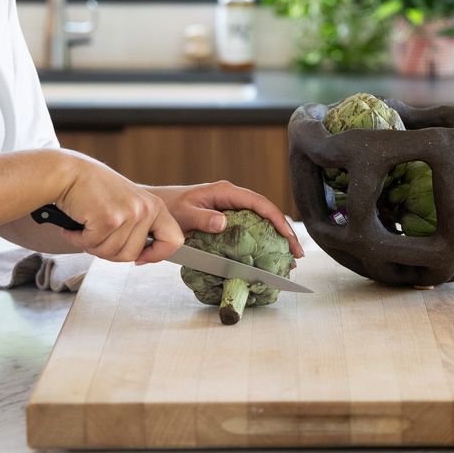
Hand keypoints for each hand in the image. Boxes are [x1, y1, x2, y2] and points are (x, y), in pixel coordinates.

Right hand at [54, 151, 183, 264]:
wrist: (70, 173)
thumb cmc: (94, 190)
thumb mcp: (128, 205)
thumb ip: (140, 228)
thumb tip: (144, 257)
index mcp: (155, 206)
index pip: (174, 240)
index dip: (158, 255)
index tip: (141, 258)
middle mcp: (146, 209)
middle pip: (132, 255)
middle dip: (110, 251)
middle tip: (97, 234)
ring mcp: (129, 213)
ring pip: (111, 253)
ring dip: (92, 244)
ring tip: (88, 224)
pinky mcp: (109, 219)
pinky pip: (93, 245)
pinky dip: (78, 239)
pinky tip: (78, 223)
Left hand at [155, 180, 303, 258]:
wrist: (156, 208)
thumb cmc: (169, 208)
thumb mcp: (185, 214)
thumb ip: (203, 218)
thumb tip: (224, 222)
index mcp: (226, 192)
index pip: (259, 204)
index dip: (277, 220)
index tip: (288, 238)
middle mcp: (232, 198)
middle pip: (266, 214)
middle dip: (284, 233)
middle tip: (297, 255)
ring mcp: (231, 209)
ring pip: (261, 222)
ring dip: (275, 240)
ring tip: (288, 260)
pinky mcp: (227, 220)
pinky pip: (250, 229)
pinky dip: (261, 242)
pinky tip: (267, 258)